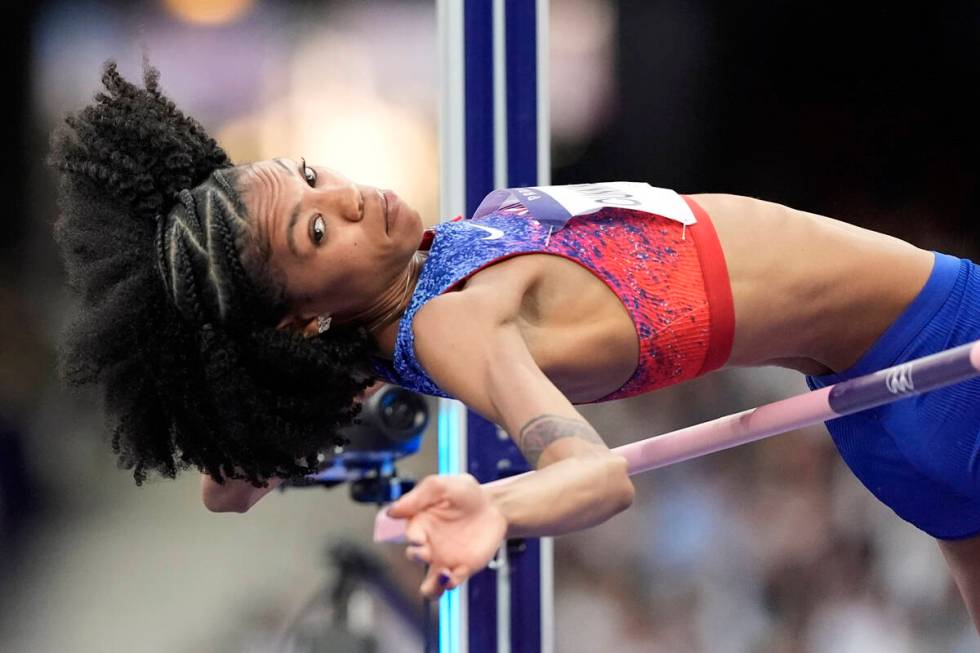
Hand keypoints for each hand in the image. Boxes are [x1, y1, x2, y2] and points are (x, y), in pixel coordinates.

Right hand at [387, 474, 506, 598]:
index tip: (419, 539)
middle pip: (414, 558)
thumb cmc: (465, 493)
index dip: (412, 539)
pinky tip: (454, 575)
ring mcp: (444, 559)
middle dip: (417, 556)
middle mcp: (429, 545)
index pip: (410, 535)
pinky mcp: (462, 569)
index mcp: (420, 524)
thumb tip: (390, 512)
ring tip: (443, 574)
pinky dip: (449, 584)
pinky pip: (450, 585)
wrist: (493, 506)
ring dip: (431, 586)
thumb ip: (416, 497)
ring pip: (428, 586)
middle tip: (427, 551)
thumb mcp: (440, 486)